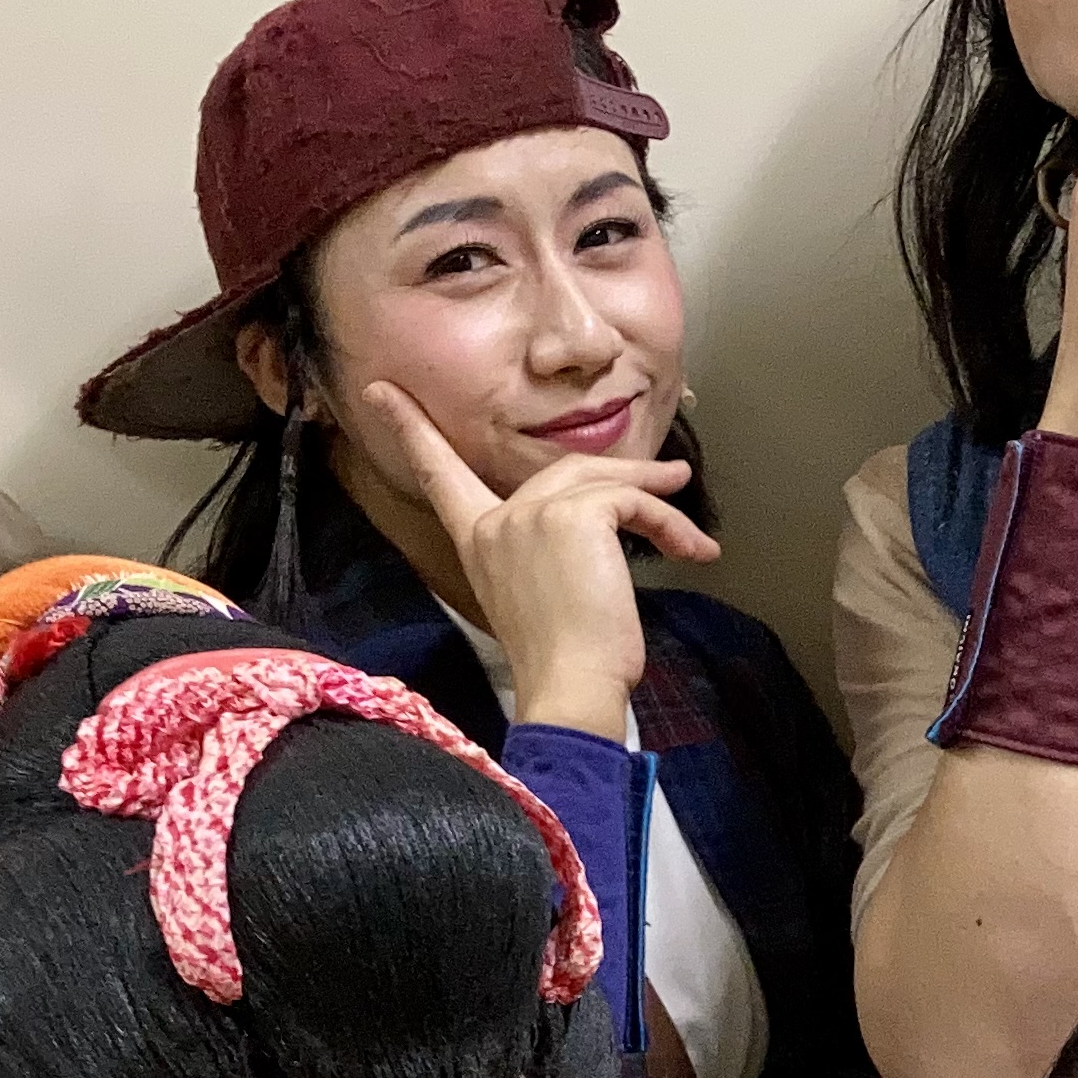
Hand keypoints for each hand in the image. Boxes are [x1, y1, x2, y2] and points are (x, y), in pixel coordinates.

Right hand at [359, 379, 718, 741]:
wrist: (570, 687)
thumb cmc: (562, 661)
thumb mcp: (542, 596)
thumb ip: (550, 553)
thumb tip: (609, 523)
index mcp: (477, 541)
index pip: (440, 475)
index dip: (412, 430)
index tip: (382, 390)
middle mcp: (496, 521)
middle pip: (562, 469)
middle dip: (624, 474)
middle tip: (672, 479)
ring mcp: (531, 514)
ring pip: (605, 482)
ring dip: (659, 502)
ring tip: (695, 533)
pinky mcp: (574, 515)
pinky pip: (631, 501)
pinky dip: (669, 524)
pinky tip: (692, 551)